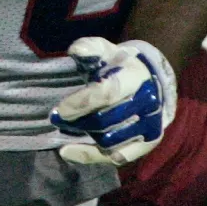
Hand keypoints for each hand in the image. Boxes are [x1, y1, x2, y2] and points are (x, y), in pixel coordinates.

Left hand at [49, 38, 176, 165]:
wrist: (150, 84)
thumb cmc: (119, 67)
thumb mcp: (105, 52)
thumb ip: (90, 48)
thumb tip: (75, 49)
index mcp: (136, 78)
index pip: (108, 93)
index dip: (82, 102)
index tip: (60, 110)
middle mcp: (147, 104)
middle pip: (106, 121)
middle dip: (78, 121)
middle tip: (56, 118)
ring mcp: (150, 126)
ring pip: (109, 142)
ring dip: (83, 137)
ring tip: (66, 128)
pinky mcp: (147, 143)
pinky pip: (116, 157)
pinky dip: (90, 156)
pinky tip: (68, 151)